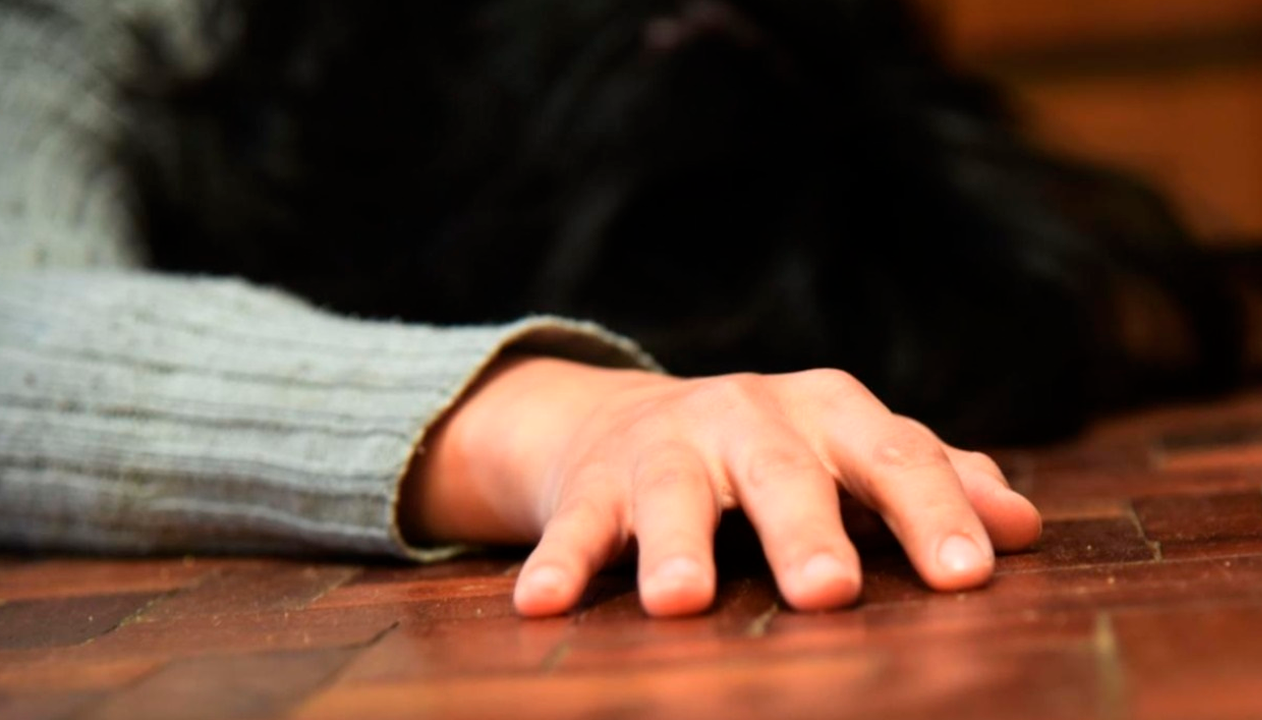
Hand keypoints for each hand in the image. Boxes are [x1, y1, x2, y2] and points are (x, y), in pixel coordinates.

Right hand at [402, 355, 1040, 616]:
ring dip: (673, 544)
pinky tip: (542, 605)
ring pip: (672, 493)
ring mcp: (666, 446)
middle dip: (804, 529)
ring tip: (679, 601)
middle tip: (828, 589)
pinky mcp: (595, 480)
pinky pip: (575, 522)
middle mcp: (748, 418)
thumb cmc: (772, 449)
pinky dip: (560, 561)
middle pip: (783, 472)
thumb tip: (1025, 525)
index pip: (892, 453)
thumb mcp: (850, 450)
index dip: (932, 510)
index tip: (968, 574)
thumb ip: (932, 479)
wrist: (631, 415)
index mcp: (827, 411)